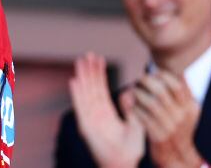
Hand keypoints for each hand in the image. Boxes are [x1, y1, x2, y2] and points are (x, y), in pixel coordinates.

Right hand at [69, 53, 143, 167]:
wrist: (123, 165)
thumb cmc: (130, 151)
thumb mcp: (136, 126)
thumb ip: (133, 110)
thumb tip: (131, 92)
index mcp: (107, 113)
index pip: (101, 89)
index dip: (99, 74)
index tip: (98, 59)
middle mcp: (96, 114)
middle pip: (91, 88)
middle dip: (89, 71)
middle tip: (87, 54)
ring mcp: (90, 120)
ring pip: (85, 94)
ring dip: (82, 77)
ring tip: (80, 61)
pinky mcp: (86, 127)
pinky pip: (81, 107)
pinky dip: (76, 94)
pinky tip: (74, 80)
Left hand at [129, 70, 203, 167]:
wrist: (178, 155)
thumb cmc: (180, 126)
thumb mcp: (188, 110)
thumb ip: (183, 92)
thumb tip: (173, 71)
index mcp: (190, 108)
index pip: (177, 86)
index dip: (164, 75)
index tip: (155, 72)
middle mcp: (181, 117)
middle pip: (161, 92)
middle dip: (147, 81)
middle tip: (140, 78)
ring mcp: (170, 127)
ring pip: (151, 104)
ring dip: (139, 94)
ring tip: (134, 90)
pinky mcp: (158, 137)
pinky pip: (144, 118)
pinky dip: (136, 109)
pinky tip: (133, 105)